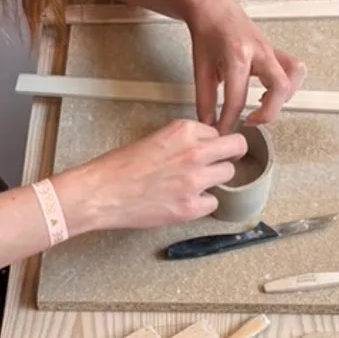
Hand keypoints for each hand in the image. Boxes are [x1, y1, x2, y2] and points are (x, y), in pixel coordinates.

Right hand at [56, 119, 245, 231]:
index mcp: (184, 130)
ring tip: (195, 183)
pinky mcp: (190, 206)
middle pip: (237, 148)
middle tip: (224, 161)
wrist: (101, 192)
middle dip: (231, 154)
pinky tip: (186, 200)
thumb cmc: (119, 167)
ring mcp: (195, 180)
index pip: (218, 132)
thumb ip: (183, 141)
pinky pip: (213, 202)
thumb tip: (202, 147)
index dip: (213, 142)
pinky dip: (203, 203)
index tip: (211, 148)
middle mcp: (194, 152)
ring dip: (216, 179)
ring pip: (228, 175)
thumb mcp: (156, 138)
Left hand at [186, 0, 306, 134]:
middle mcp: (259, 52)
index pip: (237, 99)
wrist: (214, 8)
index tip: (223, 130)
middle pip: (279, 88)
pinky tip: (270, 93)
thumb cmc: (207, 32)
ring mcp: (270, 50)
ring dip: (283, 98)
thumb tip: (209, 122)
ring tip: (264, 106)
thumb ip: (205, 98)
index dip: (229, 121)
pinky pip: (293, 69)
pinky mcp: (275, 51)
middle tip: (250, 121)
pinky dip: (288, 85)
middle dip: (267, 113)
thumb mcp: (200, 67)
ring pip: (293, 77)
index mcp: (237, 56)